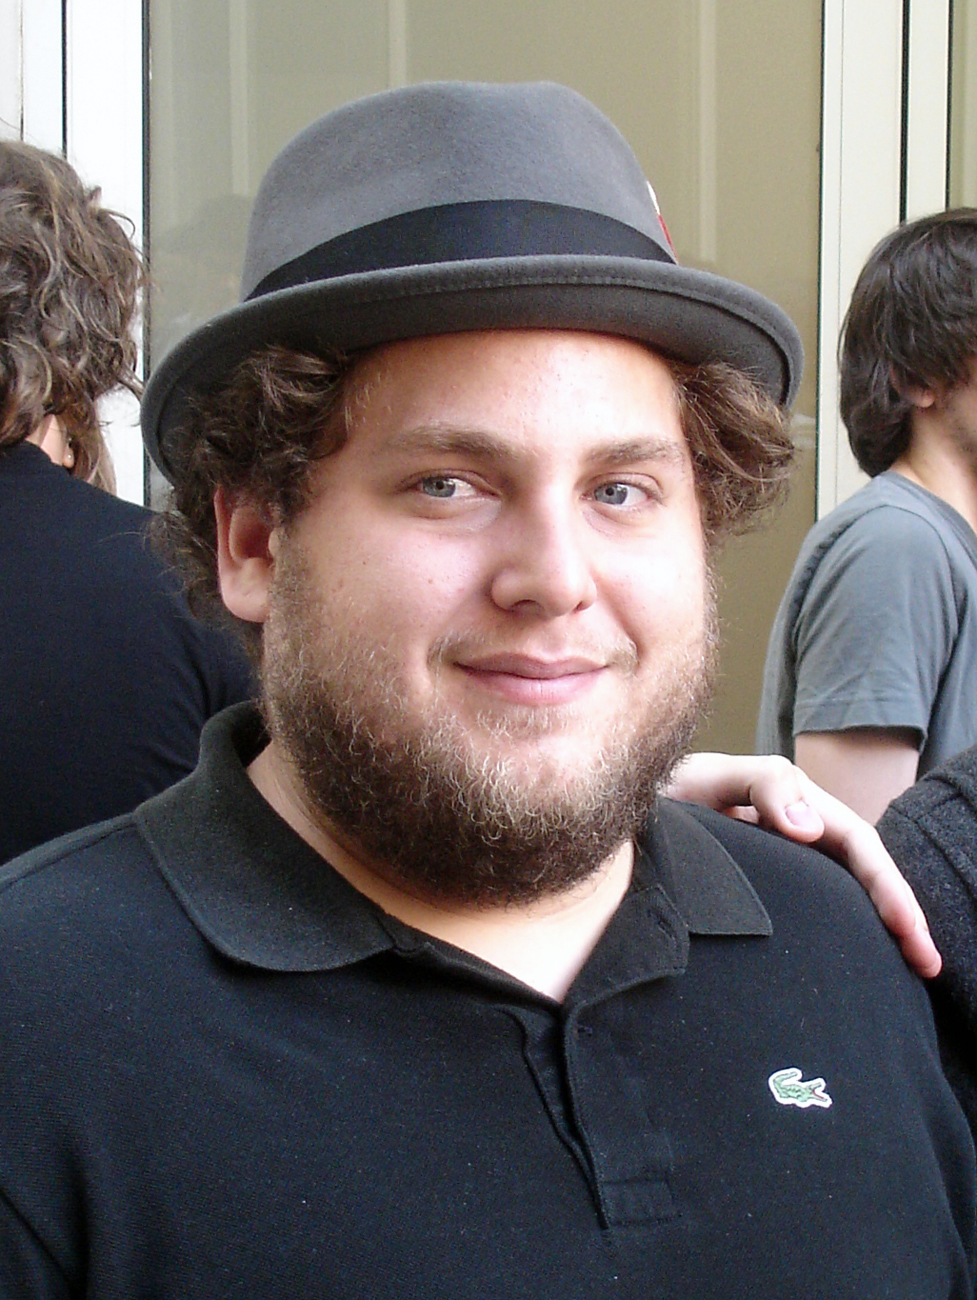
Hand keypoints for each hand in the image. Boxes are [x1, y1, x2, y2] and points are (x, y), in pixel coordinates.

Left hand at [665, 753, 940, 978]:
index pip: (859, 846)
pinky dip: (835, 937)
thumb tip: (810, 829)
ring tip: (905, 976)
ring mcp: (781, 866)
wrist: (625, 811)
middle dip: (900, 917)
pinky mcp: (761, 890)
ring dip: (873, 933)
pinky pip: (808, 913)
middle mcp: (797, 836)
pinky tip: (846, 970)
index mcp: (796, 807)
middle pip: (861, 877)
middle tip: (926, 965)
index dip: (889, 887)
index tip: (908, 932)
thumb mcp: (711, 777)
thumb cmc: (669, 790)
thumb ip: (762, 787)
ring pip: (840, 899)